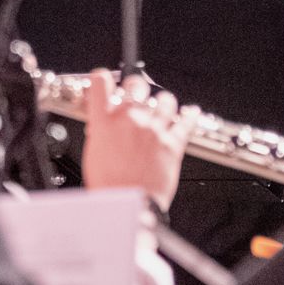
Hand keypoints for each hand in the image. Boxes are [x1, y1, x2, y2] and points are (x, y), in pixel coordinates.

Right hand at [81, 70, 191, 210]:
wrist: (129, 206)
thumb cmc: (109, 187)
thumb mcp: (93, 155)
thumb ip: (100, 133)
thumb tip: (105, 124)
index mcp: (104, 124)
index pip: (100, 84)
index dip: (102, 78)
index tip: (105, 80)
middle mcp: (129, 121)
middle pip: (136, 85)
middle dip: (135, 87)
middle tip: (135, 93)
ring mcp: (153, 130)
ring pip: (164, 100)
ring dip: (162, 102)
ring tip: (161, 106)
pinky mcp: (173, 144)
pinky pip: (185, 122)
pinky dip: (189, 115)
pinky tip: (190, 111)